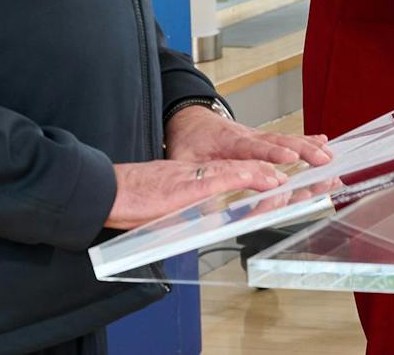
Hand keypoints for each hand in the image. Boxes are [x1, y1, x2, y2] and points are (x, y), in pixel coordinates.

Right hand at [105, 158, 286, 229]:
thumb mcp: (164, 205)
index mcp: (191, 180)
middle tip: (286, 180)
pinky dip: (242, 176)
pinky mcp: (187, 185)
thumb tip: (194, 222)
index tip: (273, 182)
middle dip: (264, 175)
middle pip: (237, 171)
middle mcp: (195, 175)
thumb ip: (182, 208)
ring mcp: (192, 178)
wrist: (107, 192)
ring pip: (234, 171)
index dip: (252, 177)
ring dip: (261, 175)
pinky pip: (219, 178)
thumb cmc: (130, 201)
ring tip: (282, 178)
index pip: (228, 175)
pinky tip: (259, 178)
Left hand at [165, 105, 331, 168]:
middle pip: (278, 142)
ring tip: (328, 155)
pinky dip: (305, 140)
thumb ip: (196, 180)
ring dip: (308, 147)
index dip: (271, 154)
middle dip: (301, 151)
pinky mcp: (262, 139)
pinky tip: (323, 141)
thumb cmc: (188, 142)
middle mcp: (247, 136)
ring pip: (286, 139)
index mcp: (227, 142)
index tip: (289, 161)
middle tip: (321, 159)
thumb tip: (203, 203)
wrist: (190, 120)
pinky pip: (285, 139)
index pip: (252, 148)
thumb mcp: (183, 161)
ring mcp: (257, 136)